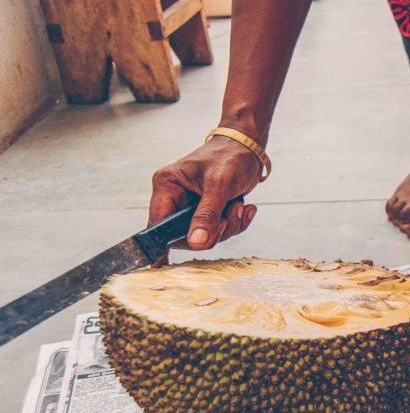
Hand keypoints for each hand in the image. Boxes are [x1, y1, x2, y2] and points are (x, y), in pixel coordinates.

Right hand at [149, 136, 262, 264]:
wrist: (249, 147)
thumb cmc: (231, 157)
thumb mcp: (219, 185)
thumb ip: (207, 215)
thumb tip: (196, 242)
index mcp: (167, 186)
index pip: (158, 223)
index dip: (163, 244)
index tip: (161, 265)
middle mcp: (175, 197)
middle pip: (184, 235)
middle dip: (212, 231)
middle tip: (229, 216)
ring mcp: (191, 206)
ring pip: (204, 236)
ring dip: (228, 226)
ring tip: (239, 206)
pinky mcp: (208, 211)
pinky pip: (219, 230)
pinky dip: (235, 223)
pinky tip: (246, 208)